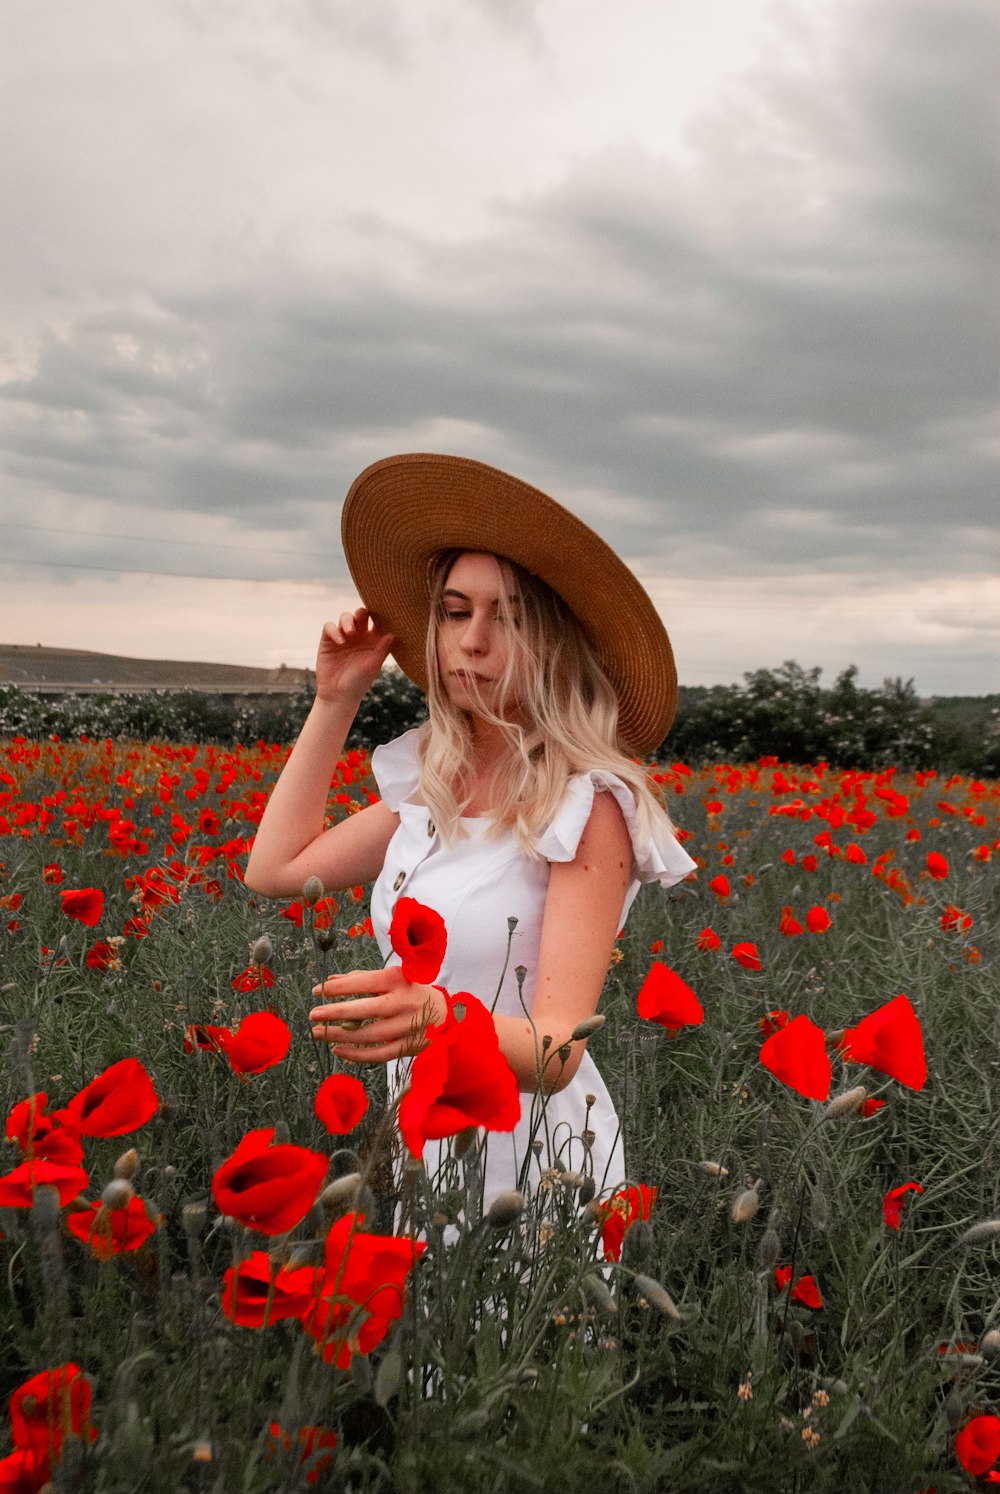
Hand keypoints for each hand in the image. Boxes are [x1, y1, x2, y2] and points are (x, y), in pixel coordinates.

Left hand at [309, 966, 447, 1062]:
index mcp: (398, 980)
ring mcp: (407, 1027)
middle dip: (336, 1012)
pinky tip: (337, 1050)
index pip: (364, 983)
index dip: (338, 988)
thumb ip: (361, 979)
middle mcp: (404, 1003)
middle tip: (314, 1015)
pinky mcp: (408, 1046)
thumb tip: (330, 981)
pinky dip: (356, 1054)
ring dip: (340, 1035)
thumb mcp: (391, 977)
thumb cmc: (410, 991)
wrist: (446, 1014)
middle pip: (366, 1010)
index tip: (318, 991)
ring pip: (369, 1035)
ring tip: (319, 1033)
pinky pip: (378, 1054)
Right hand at [315, 607, 394, 705]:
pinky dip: (334, 630)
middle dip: (361, 612)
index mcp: (372, 640)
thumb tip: (393, 633)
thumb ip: (383, 649)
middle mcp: (358, 636)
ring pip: (345, 617)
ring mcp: (343, 637)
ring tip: (349, 632)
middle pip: (360, 615)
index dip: (380, 615)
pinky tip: (340, 641)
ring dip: (348, 620)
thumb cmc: (360, 682)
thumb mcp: (373, 665)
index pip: (377, 621)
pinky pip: (329, 627)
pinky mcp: (328, 641)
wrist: (338, 695)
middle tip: (362, 616)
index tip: (382, 612)